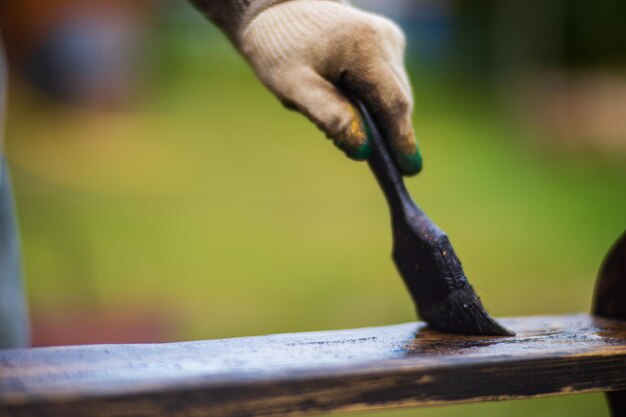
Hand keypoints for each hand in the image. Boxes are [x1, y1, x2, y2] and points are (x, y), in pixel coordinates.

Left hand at [193, 0, 421, 174]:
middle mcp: (385, 38)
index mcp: (364, 46)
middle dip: (390, 134)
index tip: (410, 169)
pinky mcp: (385, 42)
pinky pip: (387, 82)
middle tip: (385, 168)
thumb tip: (363, 150)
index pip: (393, 102)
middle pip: (398, 99)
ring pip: (395, 92)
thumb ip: (329, 116)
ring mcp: (389, 38)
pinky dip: (375, 102)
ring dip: (381, 118)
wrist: (277, 8)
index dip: (402, 139)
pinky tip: (354, 109)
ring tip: (358, 137)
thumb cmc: (279, 47)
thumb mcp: (293, 86)